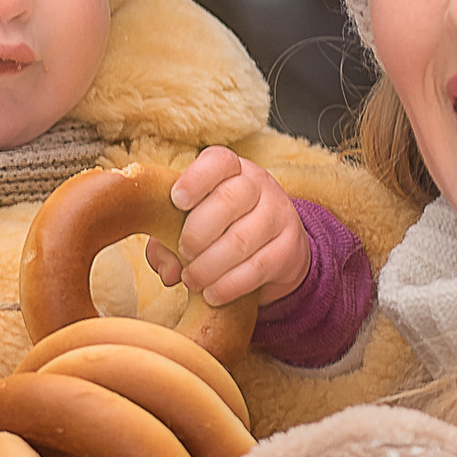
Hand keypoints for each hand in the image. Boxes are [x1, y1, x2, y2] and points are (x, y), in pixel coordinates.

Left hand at [147, 147, 309, 308]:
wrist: (275, 250)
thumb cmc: (220, 231)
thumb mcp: (190, 226)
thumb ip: (166, 241)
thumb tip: (168, 270)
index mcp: (231, 169)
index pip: (218, 161)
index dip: (195, 179)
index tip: (176, 201)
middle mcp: (259, 185)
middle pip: (228, 200)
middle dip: (197, 232)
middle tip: (184, 252)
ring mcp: (279, 214)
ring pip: (241, 239)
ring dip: (208, 266)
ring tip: (192, 280)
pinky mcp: (290, 247)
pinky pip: (257, 268)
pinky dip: (229, 285)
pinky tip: (212, 295)